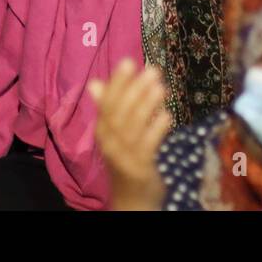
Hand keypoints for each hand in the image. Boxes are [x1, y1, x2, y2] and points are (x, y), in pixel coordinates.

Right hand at [89, 58, 170, 210]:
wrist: (131, 199)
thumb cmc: (124, 160)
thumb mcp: (113, 135)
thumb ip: (107, 109)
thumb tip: (94, 83)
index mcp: (102, 131)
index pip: (107, 103)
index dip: (117, 82)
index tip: (128, 61)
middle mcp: (109, 143)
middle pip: (120, 112)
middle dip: (135, 89)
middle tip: (152, 69)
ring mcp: (124, 156)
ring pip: (134, 126)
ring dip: (147, 104)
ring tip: (161, 87)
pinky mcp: (139, 169)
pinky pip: (148, 145)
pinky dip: (156, 129)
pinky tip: (167, 115)